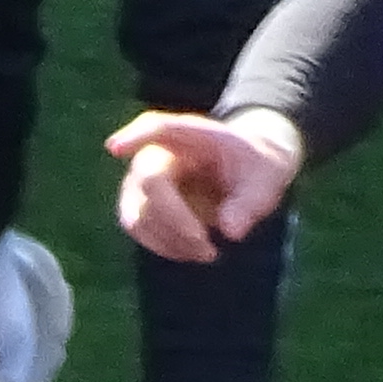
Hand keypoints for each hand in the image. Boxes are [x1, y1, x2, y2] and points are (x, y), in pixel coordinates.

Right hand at [109, 105, 303, 264]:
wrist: (247, 173)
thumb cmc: (255, 169)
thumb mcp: (267, 179)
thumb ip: (251, 201)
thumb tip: (230, 230)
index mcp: (191, 134)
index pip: (157, 128)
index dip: (134, 137)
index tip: (115, 149)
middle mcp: (158, 152)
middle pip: (149, 183)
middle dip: (176, 221)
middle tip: (210, 249)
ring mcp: (143, 179)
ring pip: (138, 214)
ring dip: (170, 241)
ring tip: (207, 253)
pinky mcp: (139, 203)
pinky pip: (137, 227)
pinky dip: (163, 245)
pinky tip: (190, 251)